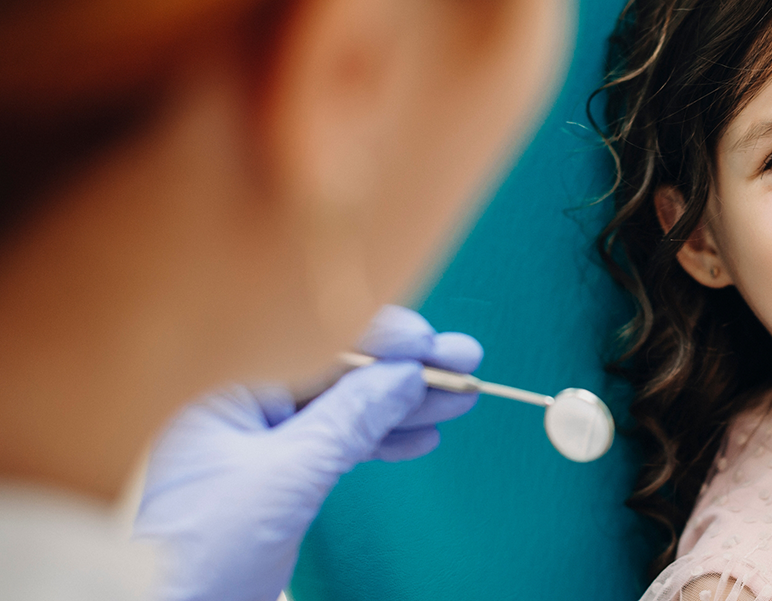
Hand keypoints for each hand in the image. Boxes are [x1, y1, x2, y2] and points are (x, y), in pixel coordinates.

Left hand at [133, 306, 480, 600]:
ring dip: (402, 405)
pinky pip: (333, 442)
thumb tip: (404, 376)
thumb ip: (348, 421)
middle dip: (403, 371)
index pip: (312, 339)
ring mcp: (253, 438)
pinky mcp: (270, 474)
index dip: (381, 338)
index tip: (432, 346)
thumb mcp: (283, 478)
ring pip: (342, 407)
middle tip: (463, 365)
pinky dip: (378, 440)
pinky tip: (417, 436)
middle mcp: (235, 401)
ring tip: (456, 400)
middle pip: (336, 370)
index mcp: (219, 384)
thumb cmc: (189, 553)